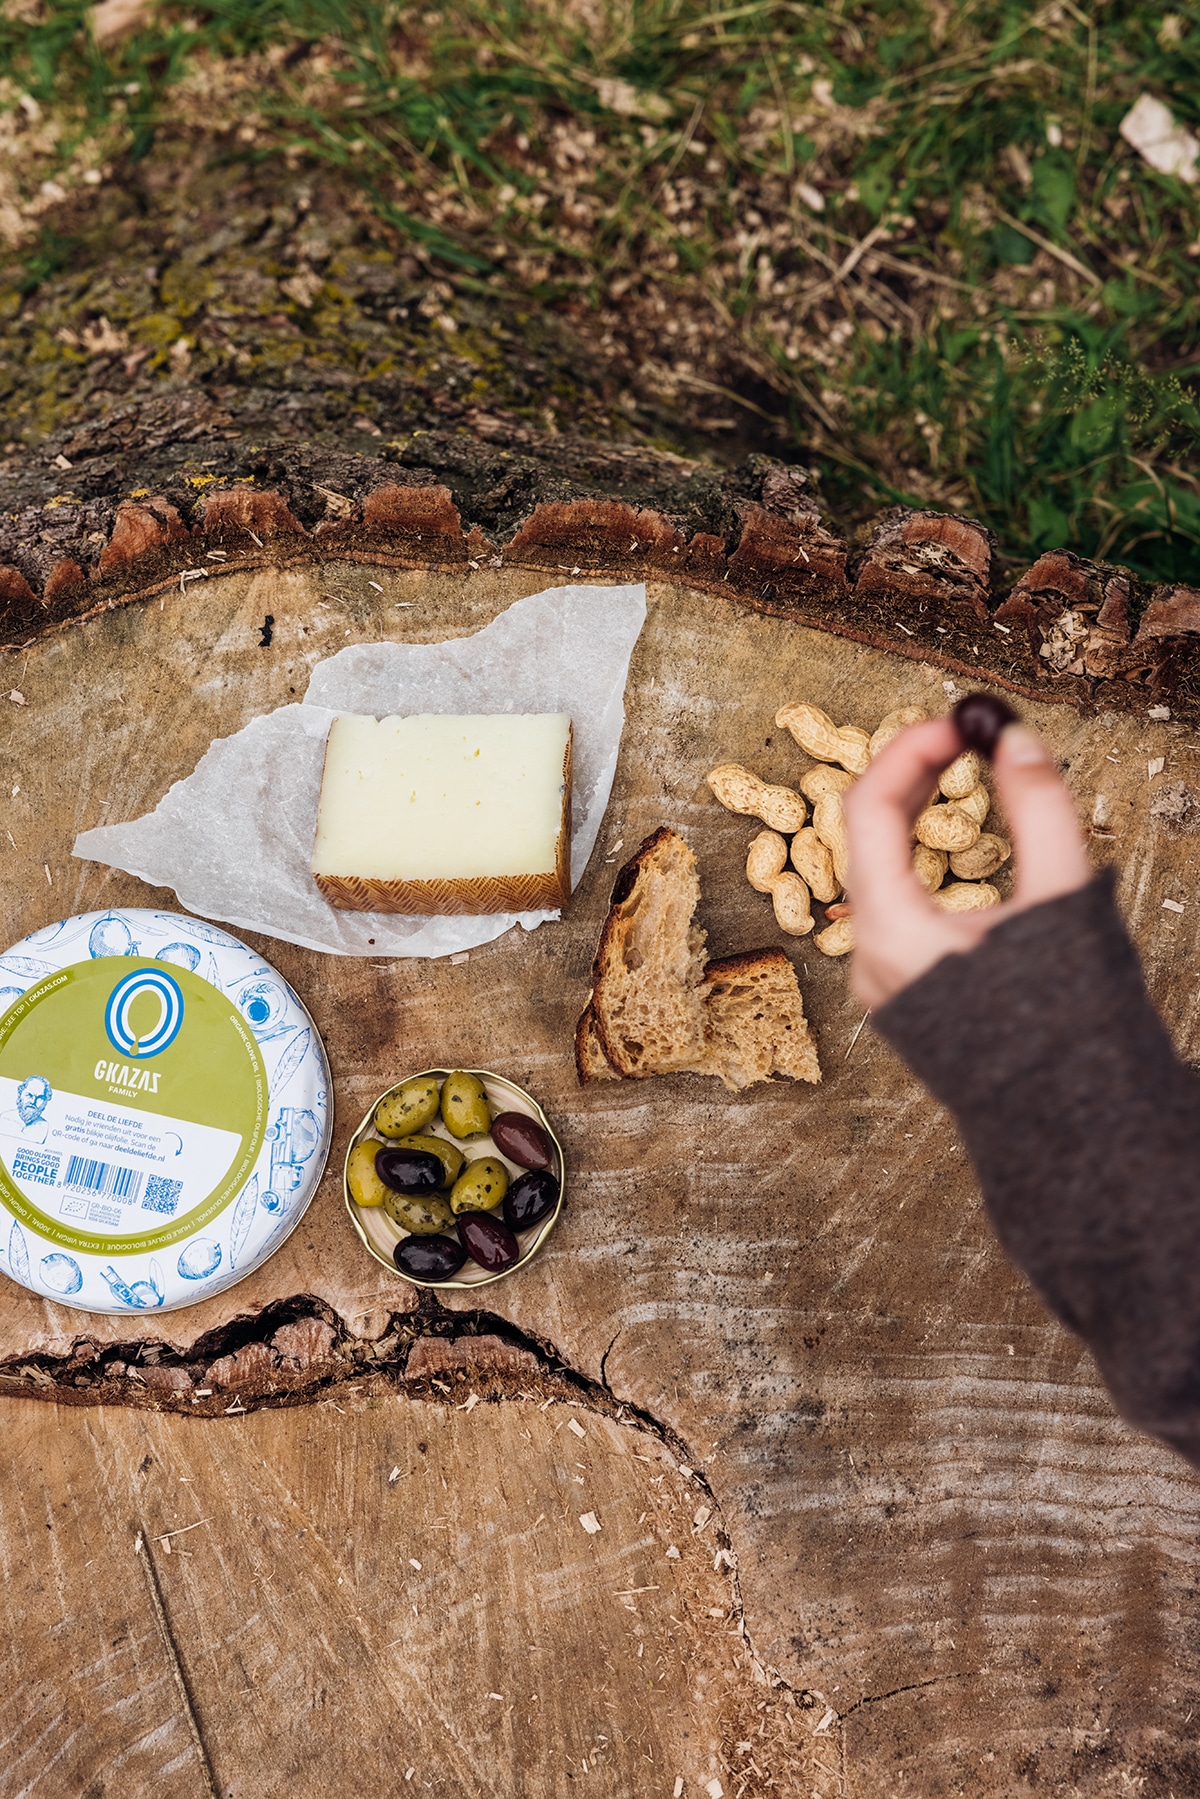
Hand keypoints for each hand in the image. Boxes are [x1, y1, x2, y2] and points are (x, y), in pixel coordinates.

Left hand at [843, 716, 1091, 1009]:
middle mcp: (868, 955)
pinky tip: (955, 839)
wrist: (1071, 1119)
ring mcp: (879, 978)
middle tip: (965, 734)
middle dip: (917, 776)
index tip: (958, 720)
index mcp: (891, 931)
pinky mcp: (901, 991)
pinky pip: (894, 907)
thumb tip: (1015, 738)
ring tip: (964, 772)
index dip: (910, 750)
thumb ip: (1040, 809)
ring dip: (919, 816)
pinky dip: (923, 862)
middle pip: (870, 836)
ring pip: (880, 871)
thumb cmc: (1069, 1021)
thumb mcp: (1062, 900)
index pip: (869, 808)